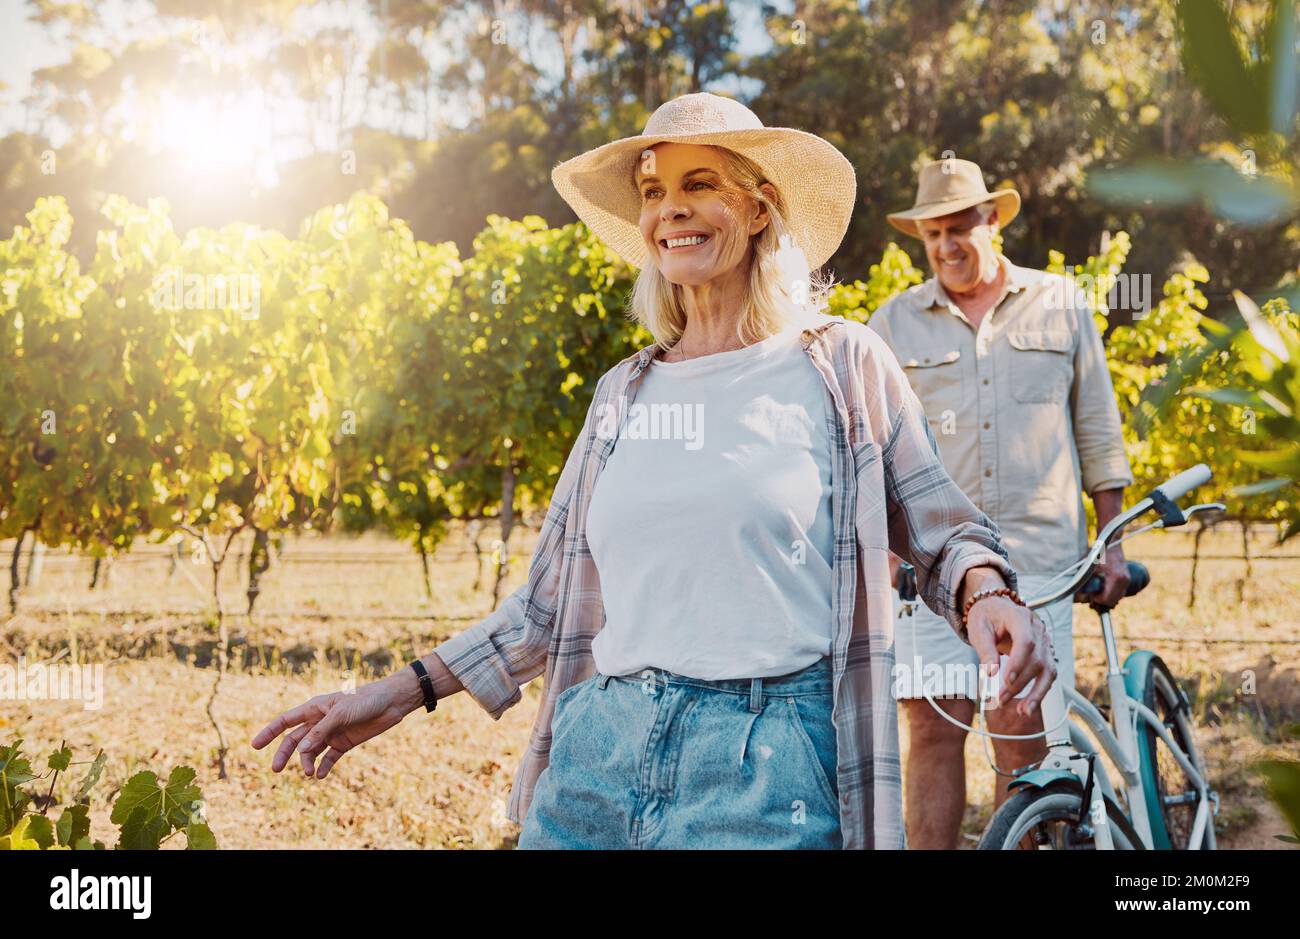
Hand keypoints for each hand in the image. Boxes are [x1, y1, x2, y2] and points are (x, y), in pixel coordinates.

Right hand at [251, 669, 422, 778]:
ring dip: (306, 762)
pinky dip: (323, 767)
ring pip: (311, 751)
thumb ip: (321, 731)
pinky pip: (329, 758)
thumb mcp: (341, 713)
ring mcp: (332, 733)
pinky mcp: (345, 743)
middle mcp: (320, 721)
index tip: (255, 745)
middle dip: (284, 754)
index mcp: (315, 708)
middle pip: (295, 740)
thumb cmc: (366, 700)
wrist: (392, 703)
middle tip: (275, 770)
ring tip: (308, 773)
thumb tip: (301, 750)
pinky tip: (319, 775)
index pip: (286, 720)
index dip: (269, 732)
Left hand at [964, 597, 1056, 717]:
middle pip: (1036, 659)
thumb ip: (985, 649)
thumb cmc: (986, 618)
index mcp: (1020, 616)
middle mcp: (1038, 628)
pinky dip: (1039, 691)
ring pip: (1048, 670)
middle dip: (1019, 683)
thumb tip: (990, 673)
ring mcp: (1045, 641)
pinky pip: (1048, 675)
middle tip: (1000, 699)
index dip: (1019, 661)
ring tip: (1022, 711)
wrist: (995, 609)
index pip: (1026, 640)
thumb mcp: (978, 629)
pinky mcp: (1045, 654)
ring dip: (1036, 693)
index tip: (1006, 680)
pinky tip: (1027, 706)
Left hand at [1078, 545, 1129, 609]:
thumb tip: (1080, 596)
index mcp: (1116, 577)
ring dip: (1107, 597)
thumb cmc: (1098, 552)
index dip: (1096, 599)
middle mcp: (1124, 580)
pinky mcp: (1127, 579)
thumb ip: (1084, 582)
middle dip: (1101, 600)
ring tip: (1097, 590)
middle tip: (1092, 593)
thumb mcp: (1089, 566)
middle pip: (1113, 601)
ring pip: (1117, 598)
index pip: (1107, 599)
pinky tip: (1103, 587)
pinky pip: (1119, 592)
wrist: (1110, 542)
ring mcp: (1127, 580)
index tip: (1090, 594)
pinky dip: (1111, 593)